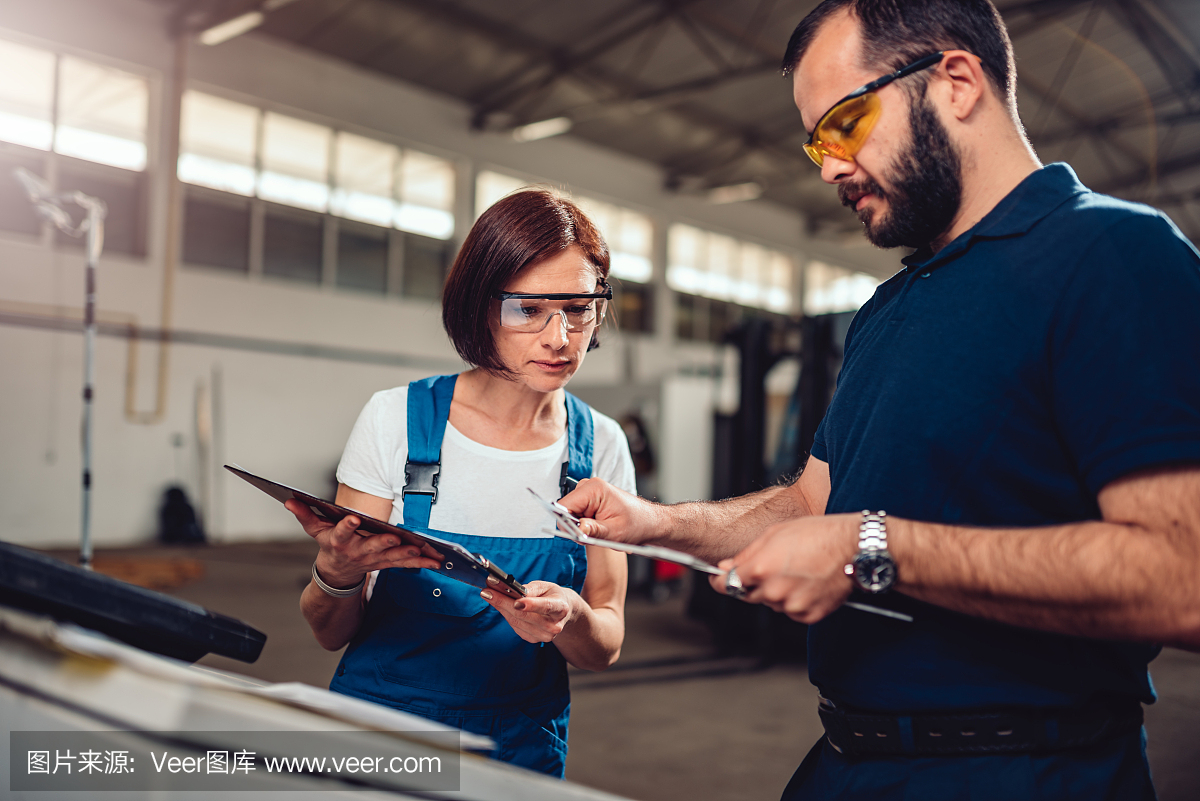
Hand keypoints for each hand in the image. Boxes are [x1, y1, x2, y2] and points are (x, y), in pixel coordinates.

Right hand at [285, 499, 441, 587]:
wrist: (337, 573)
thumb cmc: (329, 544)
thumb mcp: (314, 529)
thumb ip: (304, 514)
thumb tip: (289, 499)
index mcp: (339, 542)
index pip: (341, 533)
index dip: (347, 527)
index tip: (354, 519)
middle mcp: (357, 552)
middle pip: (371, 547)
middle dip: (383, 542)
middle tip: (395, 537)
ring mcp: (373, 560)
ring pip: (391, 557)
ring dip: (406, 553)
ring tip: (420, 548)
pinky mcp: (386, 564)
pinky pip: (405, 564)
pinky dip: (421, 562)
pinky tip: (436, 560)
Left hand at [480, 581, 580, 643]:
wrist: (562, 612)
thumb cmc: (552, 595)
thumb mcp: (546, 586)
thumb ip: (531, 589)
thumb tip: (514, 591)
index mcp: (560, 608)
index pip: (546, 607)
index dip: (531, 605)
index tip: (516, 601)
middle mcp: (554, 625)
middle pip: (525, 615)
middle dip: (503, 602)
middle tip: (488, 592)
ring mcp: (544, 636)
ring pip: (516, 621)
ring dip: (500, 607)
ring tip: (489, 595)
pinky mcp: (533, 639)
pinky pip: (515, 626)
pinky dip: (505, 614)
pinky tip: (499, 605)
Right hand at [558, 478, 661, 544]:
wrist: (650, 522)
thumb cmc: (638, 523)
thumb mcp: (615, 532)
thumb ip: (593, 530)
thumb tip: (576, 529)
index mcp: (594, 489)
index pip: (563, 506)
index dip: (567, 524)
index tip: (578, 535)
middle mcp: (589, 487)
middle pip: (565, 511)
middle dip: (576, 527)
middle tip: (594, 535)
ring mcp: (589, 493)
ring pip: (570, 514)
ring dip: (582, 527)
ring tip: (600, 531)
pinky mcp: (590, 500)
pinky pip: (577, 515)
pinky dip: (585, 525)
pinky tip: (599, 527)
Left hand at [710, 513, 859, 623]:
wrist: (853, 548)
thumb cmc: (818, 534)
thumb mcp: (775, 534)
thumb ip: (746, 554)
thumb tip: (726, 566)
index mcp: (761, 568)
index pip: (728, 583)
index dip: (721, 581)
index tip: (718, 580)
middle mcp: (774, 590)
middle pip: (750, 595)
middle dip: (755, 583)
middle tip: (776, 566)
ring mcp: (792, 605)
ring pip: (772, 604)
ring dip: (777, 592)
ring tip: (797, 571)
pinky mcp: (809, 615)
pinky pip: (792, 612)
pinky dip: (796, 601)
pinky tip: (807, 583)